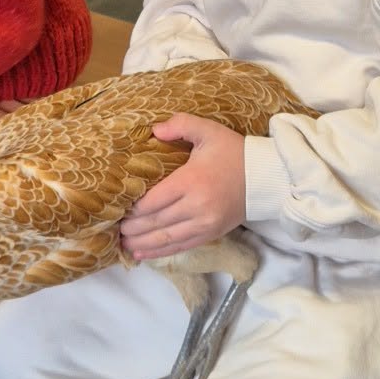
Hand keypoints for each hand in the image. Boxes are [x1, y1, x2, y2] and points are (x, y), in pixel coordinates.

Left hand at [120, 115, 246, 259]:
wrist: (266, 178)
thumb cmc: (234, 152)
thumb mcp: (209, 131)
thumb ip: (181, 124)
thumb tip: (154, 130)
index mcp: (192, 180)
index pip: (153, 200)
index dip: (133, 209)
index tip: (118, 209)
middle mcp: (197, 206)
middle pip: (156, 222)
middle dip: (132, 228)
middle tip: (114, 228)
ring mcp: (205, 223)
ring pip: (166, 238)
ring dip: (141, 243)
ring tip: (122, 245)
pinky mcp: (211, 234)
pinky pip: (180, 246)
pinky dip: (160, 252)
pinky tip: (142, 254)